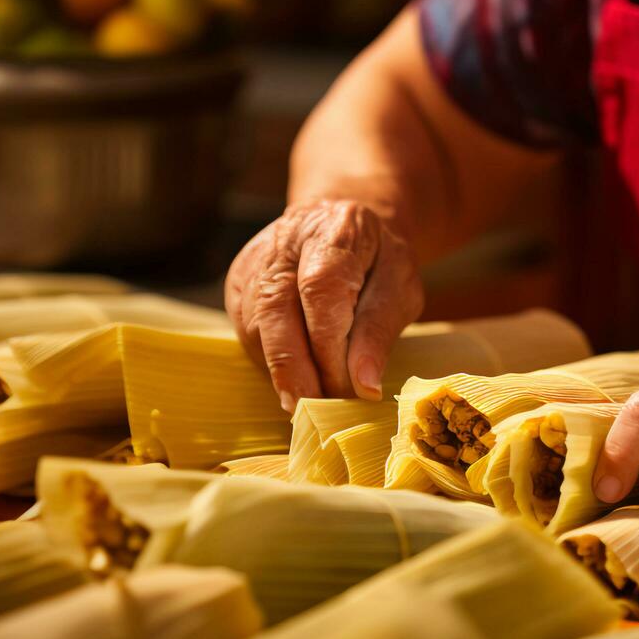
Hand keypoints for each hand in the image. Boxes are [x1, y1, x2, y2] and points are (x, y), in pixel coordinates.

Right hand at [225, 199, 423, 411]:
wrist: (343, 226)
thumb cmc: (378, 261)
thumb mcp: (400, 286)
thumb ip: (380, 331)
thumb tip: (364, 387)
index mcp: (335, 230)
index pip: (320, 290)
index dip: (329, 347)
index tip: (346, 390)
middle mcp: (286, 240)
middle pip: (275, 309)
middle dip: (294, 371)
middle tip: (315, 412)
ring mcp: (255, 260)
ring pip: (255, 325)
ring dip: (281, 370)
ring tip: (311, 398)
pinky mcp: (238, 282)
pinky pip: (246, 330)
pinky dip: (270, 361)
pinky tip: (295, 375)